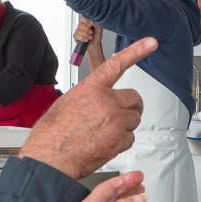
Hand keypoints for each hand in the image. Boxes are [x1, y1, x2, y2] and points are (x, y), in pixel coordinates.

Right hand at [19, 37, 155, 178]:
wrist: (50, 158)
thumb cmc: (52, 134)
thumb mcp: (67, 102)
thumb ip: (89, 96)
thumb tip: (98, 99)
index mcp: (90, 88)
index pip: (117, 64)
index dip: (136, 51)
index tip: (150, 43)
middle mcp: (105, 102)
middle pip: (134, 99)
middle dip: (129, 107)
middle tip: (117, 115)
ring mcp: (114, 121)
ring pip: (134, 119)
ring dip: (125, 124)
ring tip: (104, 132)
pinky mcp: (119, 140)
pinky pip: (131, 137)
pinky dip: (121, 141)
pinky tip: (105, 143)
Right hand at [74, 17, 98, 44]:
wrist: (95, 45)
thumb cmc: (97, 37)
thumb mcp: (99, 29)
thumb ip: (96, 24)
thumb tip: (92, 21)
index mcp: (87, 22)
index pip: (82, 17)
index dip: (86, 21)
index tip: (90, 25)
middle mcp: (82, 26)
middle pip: (80, 24)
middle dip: (87, 30)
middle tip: (91, 32)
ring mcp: (78, 31)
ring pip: (79, 31)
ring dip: (86, 35)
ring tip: (90, 37)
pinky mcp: (76, 36)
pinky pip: (77, 36)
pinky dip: (83, 38)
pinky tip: (86, 39)